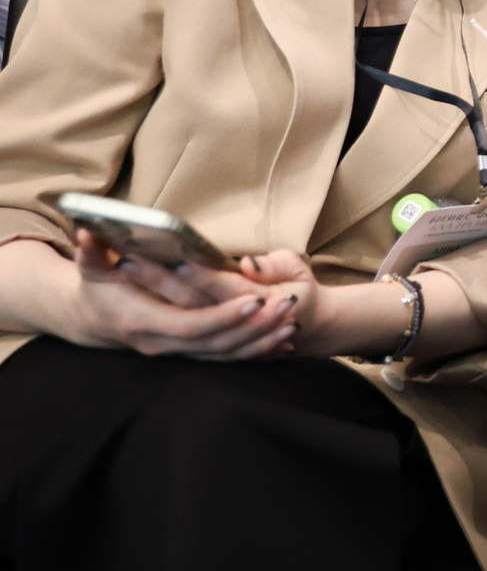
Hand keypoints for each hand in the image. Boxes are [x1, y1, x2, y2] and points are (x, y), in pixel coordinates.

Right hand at [64, 230, 298, 360]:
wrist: (91, 321)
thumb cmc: (97, 288)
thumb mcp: (92, 268)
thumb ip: (93, 252)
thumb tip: (88, 231)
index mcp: (144, 322)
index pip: (192, 324)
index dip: (224, 314)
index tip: (256, 298)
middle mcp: (162, 344)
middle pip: (216, 343)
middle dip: (255, 325)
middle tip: (291, 303)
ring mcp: (176, 353)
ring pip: (225, 355)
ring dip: (261, 340)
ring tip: (294, 322)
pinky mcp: (188, 354)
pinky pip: (225, 359)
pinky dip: (254, 352)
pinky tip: (282, 343)